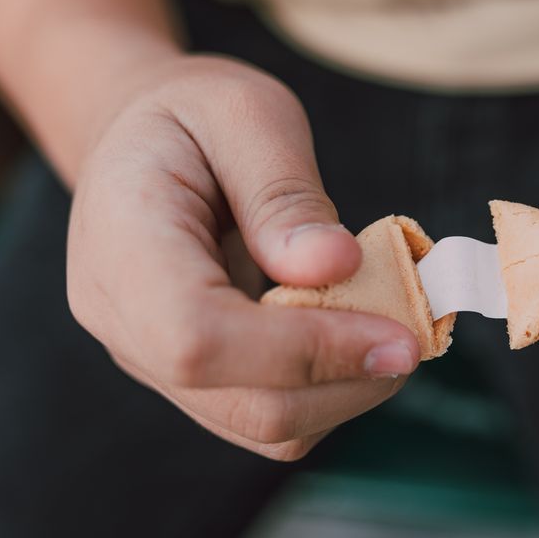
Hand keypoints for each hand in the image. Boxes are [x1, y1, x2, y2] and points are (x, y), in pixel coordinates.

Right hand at [67, 55, 420, 458]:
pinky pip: (266, 411)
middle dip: (346, 379)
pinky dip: (329, 387)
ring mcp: (151, 357)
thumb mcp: (244, 114)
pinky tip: (356, 332)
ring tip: (392, 324)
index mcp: (121, 245)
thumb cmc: (194, 115)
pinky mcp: (190, 374)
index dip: (304, 350)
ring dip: (347, 389)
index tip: (397, 334)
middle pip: (240, 403)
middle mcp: (122, 321)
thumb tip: (339, 265)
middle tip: (417, 332)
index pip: (198, 338)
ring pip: (260, 423)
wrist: (144, 139)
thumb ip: (284, 194)